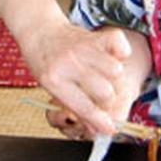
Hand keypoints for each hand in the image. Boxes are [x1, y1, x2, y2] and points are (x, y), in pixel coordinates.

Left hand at [22, 24, 138, 134]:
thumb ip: (78, 108)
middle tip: (102, 101)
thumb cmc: (45, 63)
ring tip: (105, 80)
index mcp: (54, 81)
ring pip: (116, 71)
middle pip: (106, 93)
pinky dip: (122, 52)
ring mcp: (82, 48)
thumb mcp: (52, 89)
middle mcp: (69, 63)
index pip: (84, 107)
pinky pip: (119, 44)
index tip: (110, 128)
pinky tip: (114, 58)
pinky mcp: (94, 36)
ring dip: (115, 80)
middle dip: (108, 103)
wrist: (38, 32)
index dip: (101, 122)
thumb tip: (102, 128)